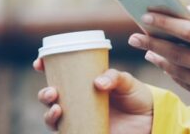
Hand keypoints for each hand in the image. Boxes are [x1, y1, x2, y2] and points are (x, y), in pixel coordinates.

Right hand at [33, 59, 152, 133]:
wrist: (150, 121)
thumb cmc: (137, 97)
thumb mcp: (128, 82)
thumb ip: (115, 77)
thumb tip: (98, 82)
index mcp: (84, 83)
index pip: (60, 74)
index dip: (45, 67)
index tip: (39, 63)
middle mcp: (78, 101)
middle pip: (52, 98)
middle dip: (44, 94)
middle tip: (52, 92)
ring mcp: (80, 118)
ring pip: (54, 118)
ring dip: (49, 113)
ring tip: (58, 108)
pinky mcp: (85, 133)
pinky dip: (60, 130)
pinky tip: (61, 123)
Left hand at [129, 0, 189, 109]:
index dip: (167, 24)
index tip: (147, 16)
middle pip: (180, 54)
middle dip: (153, 43)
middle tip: (134, 36)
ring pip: (181, 72)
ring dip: (160, 60)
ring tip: (146, 49)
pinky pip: (189, 86)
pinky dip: (174, 74)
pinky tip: (164, 64)